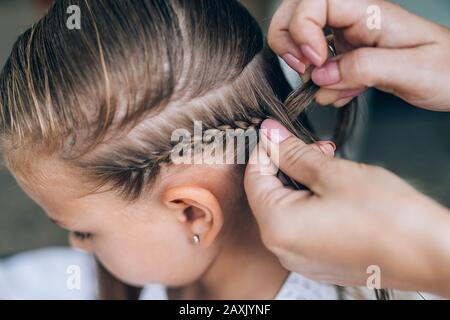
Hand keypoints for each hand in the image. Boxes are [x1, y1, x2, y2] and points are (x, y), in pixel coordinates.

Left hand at [244, 119, 449, 295]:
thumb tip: (271, 135)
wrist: (429, 255)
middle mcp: (283, 249)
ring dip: (303, 182)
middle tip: (316, 148)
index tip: (279, 132)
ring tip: (332, 167)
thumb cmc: (388, 218)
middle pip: (269, 193)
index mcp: (278, 227)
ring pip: (287, 208)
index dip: (266, 149)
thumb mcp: (333, 173)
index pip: (253, 178)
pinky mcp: (318, 260)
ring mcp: (301, 258)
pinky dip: (312, 203)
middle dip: (289, 164)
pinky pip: (302, 225)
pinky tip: (335, 190)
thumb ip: (294, 153)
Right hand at [268, 0, 449, 110]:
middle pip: (296, 13)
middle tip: (305, 70)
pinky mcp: (346, 56)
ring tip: (333, 88)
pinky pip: (317, 66)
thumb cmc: (447, 69)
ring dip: (305, 69)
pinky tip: (344, 93)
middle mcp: (353, 20)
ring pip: (300, 40)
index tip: (315, 62)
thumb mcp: (411, 70)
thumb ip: (363, 68)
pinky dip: (321, 85)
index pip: (314, 2)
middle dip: (289, 42)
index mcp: (369, 11)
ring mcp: (347, 38)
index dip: (303, 30)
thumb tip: (321, 75)